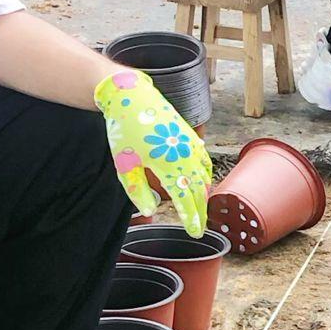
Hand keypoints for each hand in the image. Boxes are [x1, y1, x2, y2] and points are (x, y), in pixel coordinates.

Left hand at [96, 66, 213, 236]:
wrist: (132, 97)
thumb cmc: (124, 131)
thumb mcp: (124, 165)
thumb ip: (137, 190)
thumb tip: (151, 210)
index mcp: (168, 165)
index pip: (185, 198)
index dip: (191, 217)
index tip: (195, 232)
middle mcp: (184, 156)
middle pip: (197, 190)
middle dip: (200, 210)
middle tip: (200, 227)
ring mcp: (189, 145)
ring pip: (204, 175)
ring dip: (204, 193)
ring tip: (202, 207)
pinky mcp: (189, 135)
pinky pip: (203, 159)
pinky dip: (205, 173)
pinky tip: (203, 180)